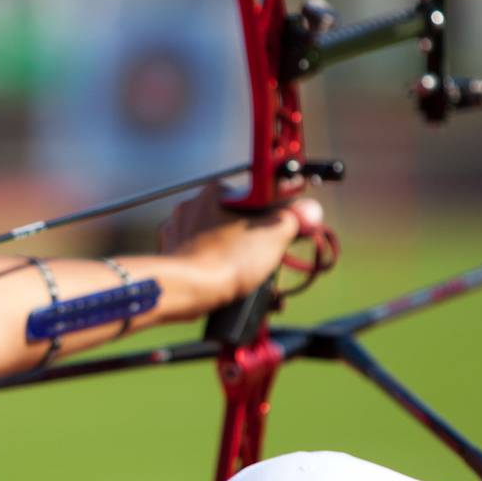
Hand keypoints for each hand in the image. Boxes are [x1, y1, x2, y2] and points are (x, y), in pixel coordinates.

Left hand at [158, 184, 323, 311]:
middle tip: (265, 264)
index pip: (254, 200)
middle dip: (253, 244)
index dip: (271, 219)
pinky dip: (215, 271)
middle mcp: (193, 205)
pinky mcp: (171, 255)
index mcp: (217, 191)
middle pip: (235, 222)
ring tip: (250, 281)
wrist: (188, 289)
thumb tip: (310, 210)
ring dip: (236, 260)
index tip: (279, 238)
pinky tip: (229, 286)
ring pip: (217, 242)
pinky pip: (201, 260)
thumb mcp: (274, 233)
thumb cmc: (228, 258)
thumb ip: (294, 218)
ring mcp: (178, 231)